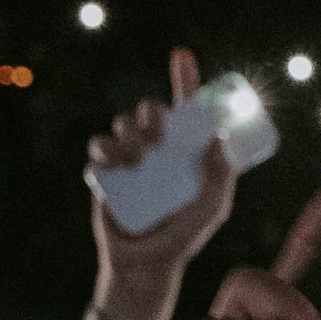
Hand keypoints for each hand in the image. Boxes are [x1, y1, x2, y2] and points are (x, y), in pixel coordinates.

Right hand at [88, 48, 238, 319]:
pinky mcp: (105, 171)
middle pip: (150, 111)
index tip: (181, 55)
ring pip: (124, 124)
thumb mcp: (212, 207)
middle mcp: (157, 148)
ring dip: (129, 131)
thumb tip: (218, 137)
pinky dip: (105, 146)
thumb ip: (221, 176)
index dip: (183, 78)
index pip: (185, 107)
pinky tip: (114, 159)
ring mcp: (130, 158)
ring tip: (137, 158)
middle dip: (151, 112)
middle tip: (157, 134)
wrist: (146, 263)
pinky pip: (99, 146)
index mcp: (184, 149)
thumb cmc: (184, 236)